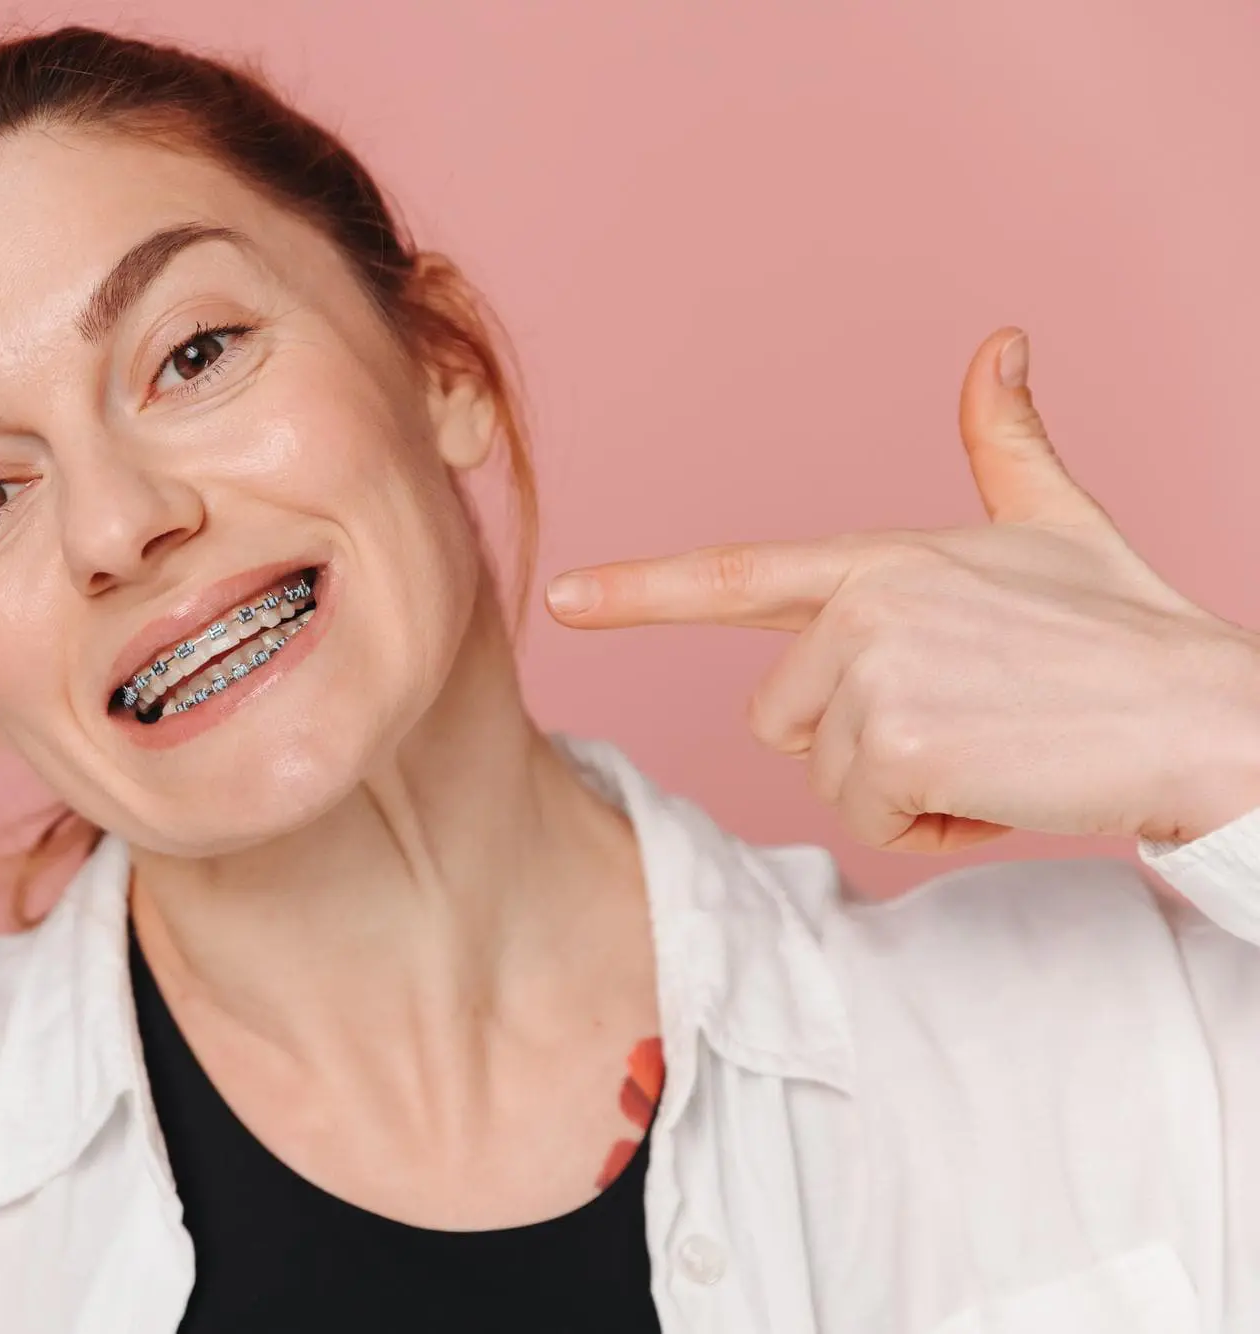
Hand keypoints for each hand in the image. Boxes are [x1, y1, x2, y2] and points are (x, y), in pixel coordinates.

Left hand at [544, 328, 1259, 852]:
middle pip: (780, 718)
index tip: (563, 601)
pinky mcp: (892, 742)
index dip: (641, 591)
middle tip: (973, 719)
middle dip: (864, 742)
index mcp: (878, 560)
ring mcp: (871, 670)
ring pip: (825, 774)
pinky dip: (934, 824)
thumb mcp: (1057, 527)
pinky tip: (1003, 785)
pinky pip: (868, 816)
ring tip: (996, 746)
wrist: (1207, 715)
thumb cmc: (1128, 633)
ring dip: (906, 786)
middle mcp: (861, 605)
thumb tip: (1003, 344)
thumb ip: (1006, 445)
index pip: (735, 575)